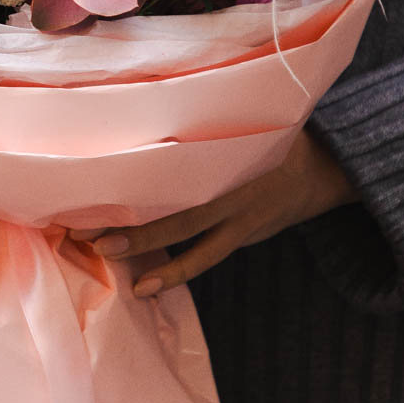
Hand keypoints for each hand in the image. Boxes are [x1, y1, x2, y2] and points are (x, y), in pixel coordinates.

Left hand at [90, 130, 356, 296]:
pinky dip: (176, 272)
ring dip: (145, 244)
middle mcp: (228, 172)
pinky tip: (146, 287)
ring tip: (107, 254)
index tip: (88, 171)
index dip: (129, 161)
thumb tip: (137, 115)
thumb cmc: (260, 141)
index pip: (169, 149)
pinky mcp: (243, 231)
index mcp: (220, 140)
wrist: (319, 169)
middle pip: (171, 192)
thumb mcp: (235, 124)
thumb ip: (197, 124)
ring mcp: (238, 206)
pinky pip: (206, 255)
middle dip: (127, 208)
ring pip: (186, 228)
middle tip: (85, 224)